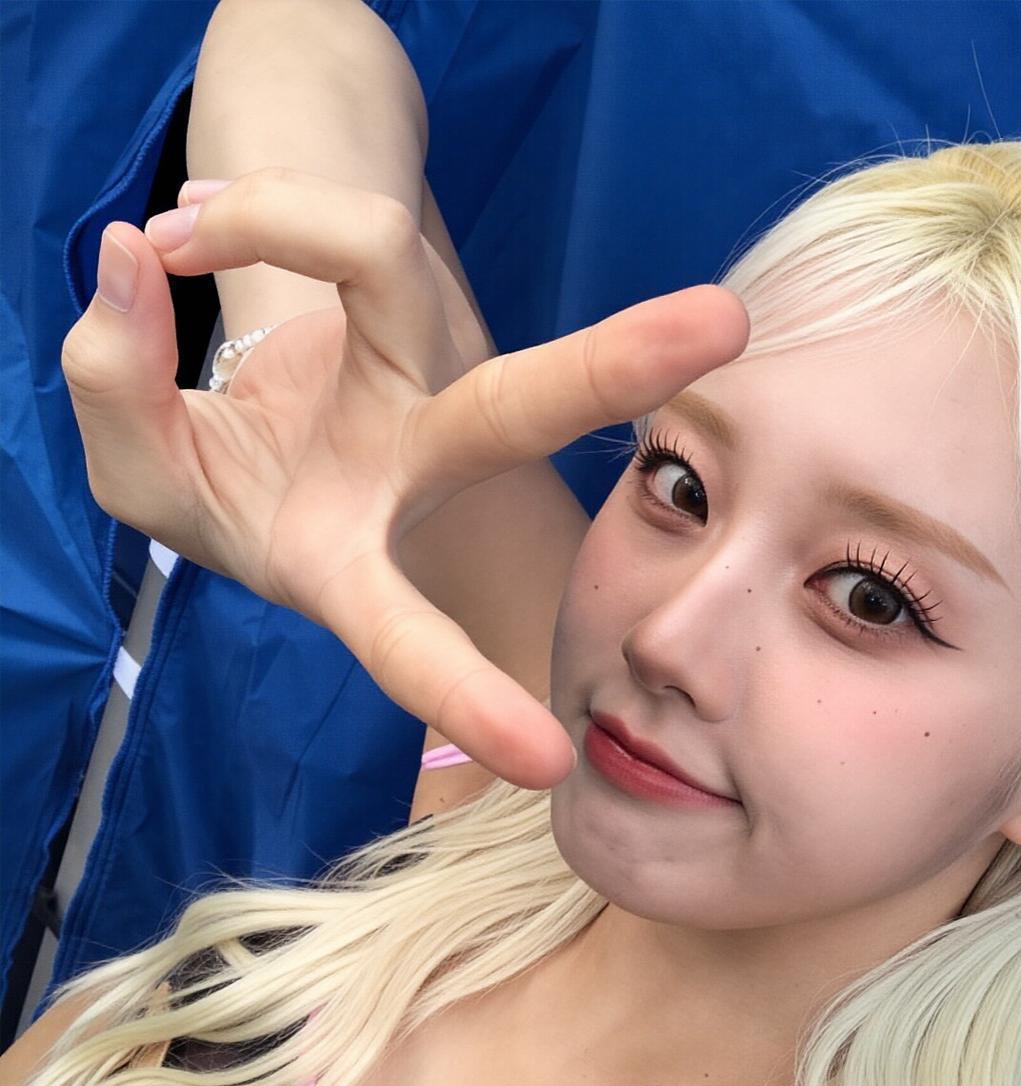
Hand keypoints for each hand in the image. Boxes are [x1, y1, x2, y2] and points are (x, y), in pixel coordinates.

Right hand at [61, 166, 748, 788]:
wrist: (244, 400)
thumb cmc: (220, 476)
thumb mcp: (139, 471)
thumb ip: (116, 386)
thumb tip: (134, 262)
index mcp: (355, 562)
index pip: (412, 636)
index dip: (465, 695)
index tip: (546, 760)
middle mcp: (420, 464)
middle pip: (514, 409)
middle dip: (610, 363)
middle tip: (721, 323)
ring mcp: (432, 371)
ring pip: (380, 257)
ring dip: (261, 220)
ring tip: (166, 239)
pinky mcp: (419, 294)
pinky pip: (340, 219)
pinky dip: (249, 208)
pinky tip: (190, 230)